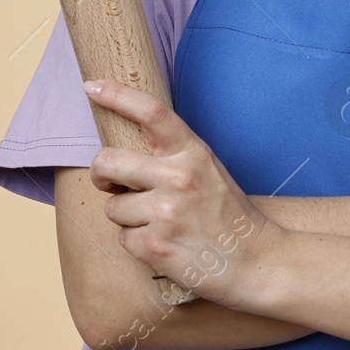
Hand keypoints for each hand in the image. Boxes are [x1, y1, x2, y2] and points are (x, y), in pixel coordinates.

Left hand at [82, 78, 282, 309]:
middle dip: (100, 174)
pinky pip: (123, 238)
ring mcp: (166, 214)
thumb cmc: (228, 216)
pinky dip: (138, 244)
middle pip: (106, 161)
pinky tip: (165, 245)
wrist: (257, 262)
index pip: (151, 113)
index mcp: (193, 154)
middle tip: (110, 183)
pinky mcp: (156, 247)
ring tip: (160, 224)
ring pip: (113, 207)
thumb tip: (124, 150)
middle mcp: (178, 179)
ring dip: (128, 218)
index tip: (93, 87)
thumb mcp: (208, 170)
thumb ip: (172, 156)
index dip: (117, 95)